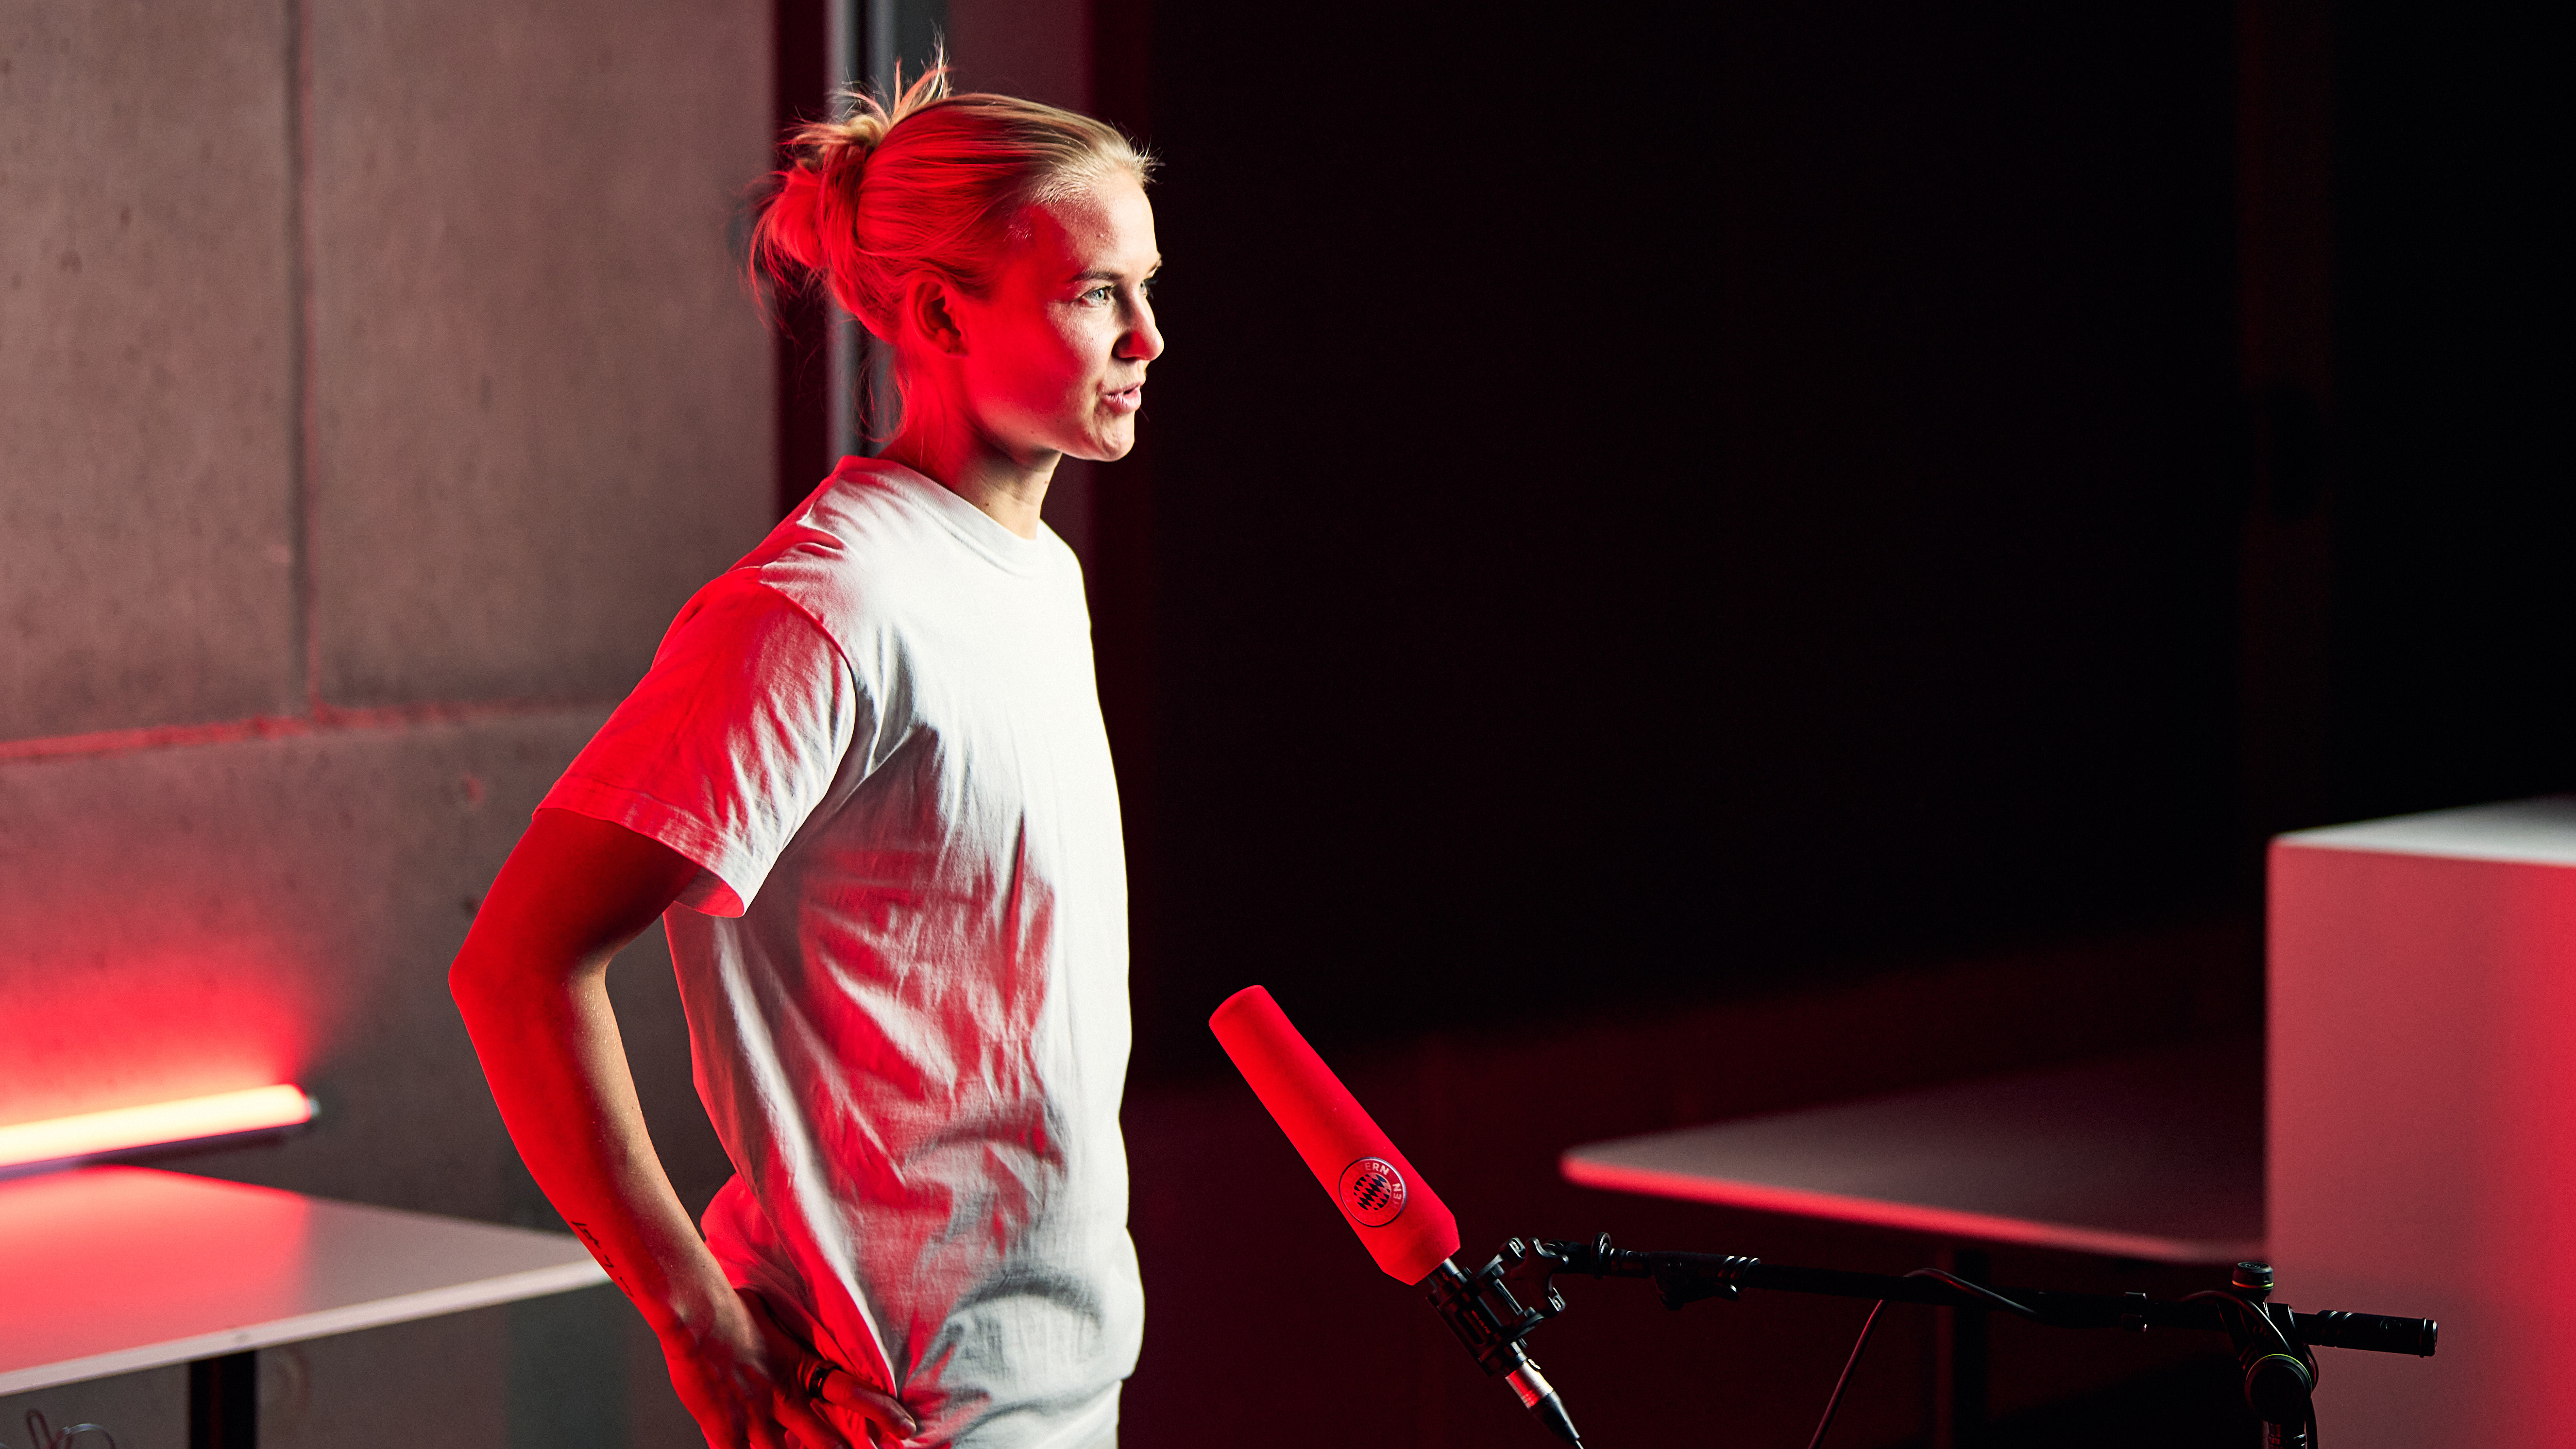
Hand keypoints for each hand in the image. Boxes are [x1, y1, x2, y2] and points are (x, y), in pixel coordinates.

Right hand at [657, 1287, 918, 1448]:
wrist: (698, 1314)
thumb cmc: (734, 1309)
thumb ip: (794, 1341)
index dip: (883, 1413)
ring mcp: (756, 1418)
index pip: (855, 1393)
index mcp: (802, 1370)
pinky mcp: (727, 1430)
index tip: (907, 1429)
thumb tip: (801, 1329)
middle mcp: (785, 1400)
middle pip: (828, 1443)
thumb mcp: (778, 1322)